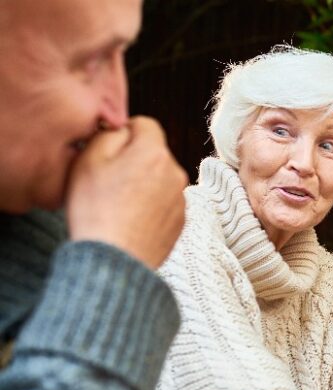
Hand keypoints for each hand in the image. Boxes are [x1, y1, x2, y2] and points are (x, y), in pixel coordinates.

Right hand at [66, 117, 187, 268]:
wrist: (115, 259)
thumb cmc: (96, 209)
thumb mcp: (89, 160)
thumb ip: (109, 134)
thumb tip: (123, 129)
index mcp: (155, 153)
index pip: (146, 124)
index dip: (124, 132)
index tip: (108, 150)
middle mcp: (176, 173)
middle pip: (154, 153)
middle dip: (133, 160)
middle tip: (108, 180)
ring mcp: (181, 199)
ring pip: (159, 179)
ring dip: (143, 183)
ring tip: (117, 204)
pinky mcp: (181, 222)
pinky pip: (164, 202)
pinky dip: (150, 206)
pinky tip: (130, 220)